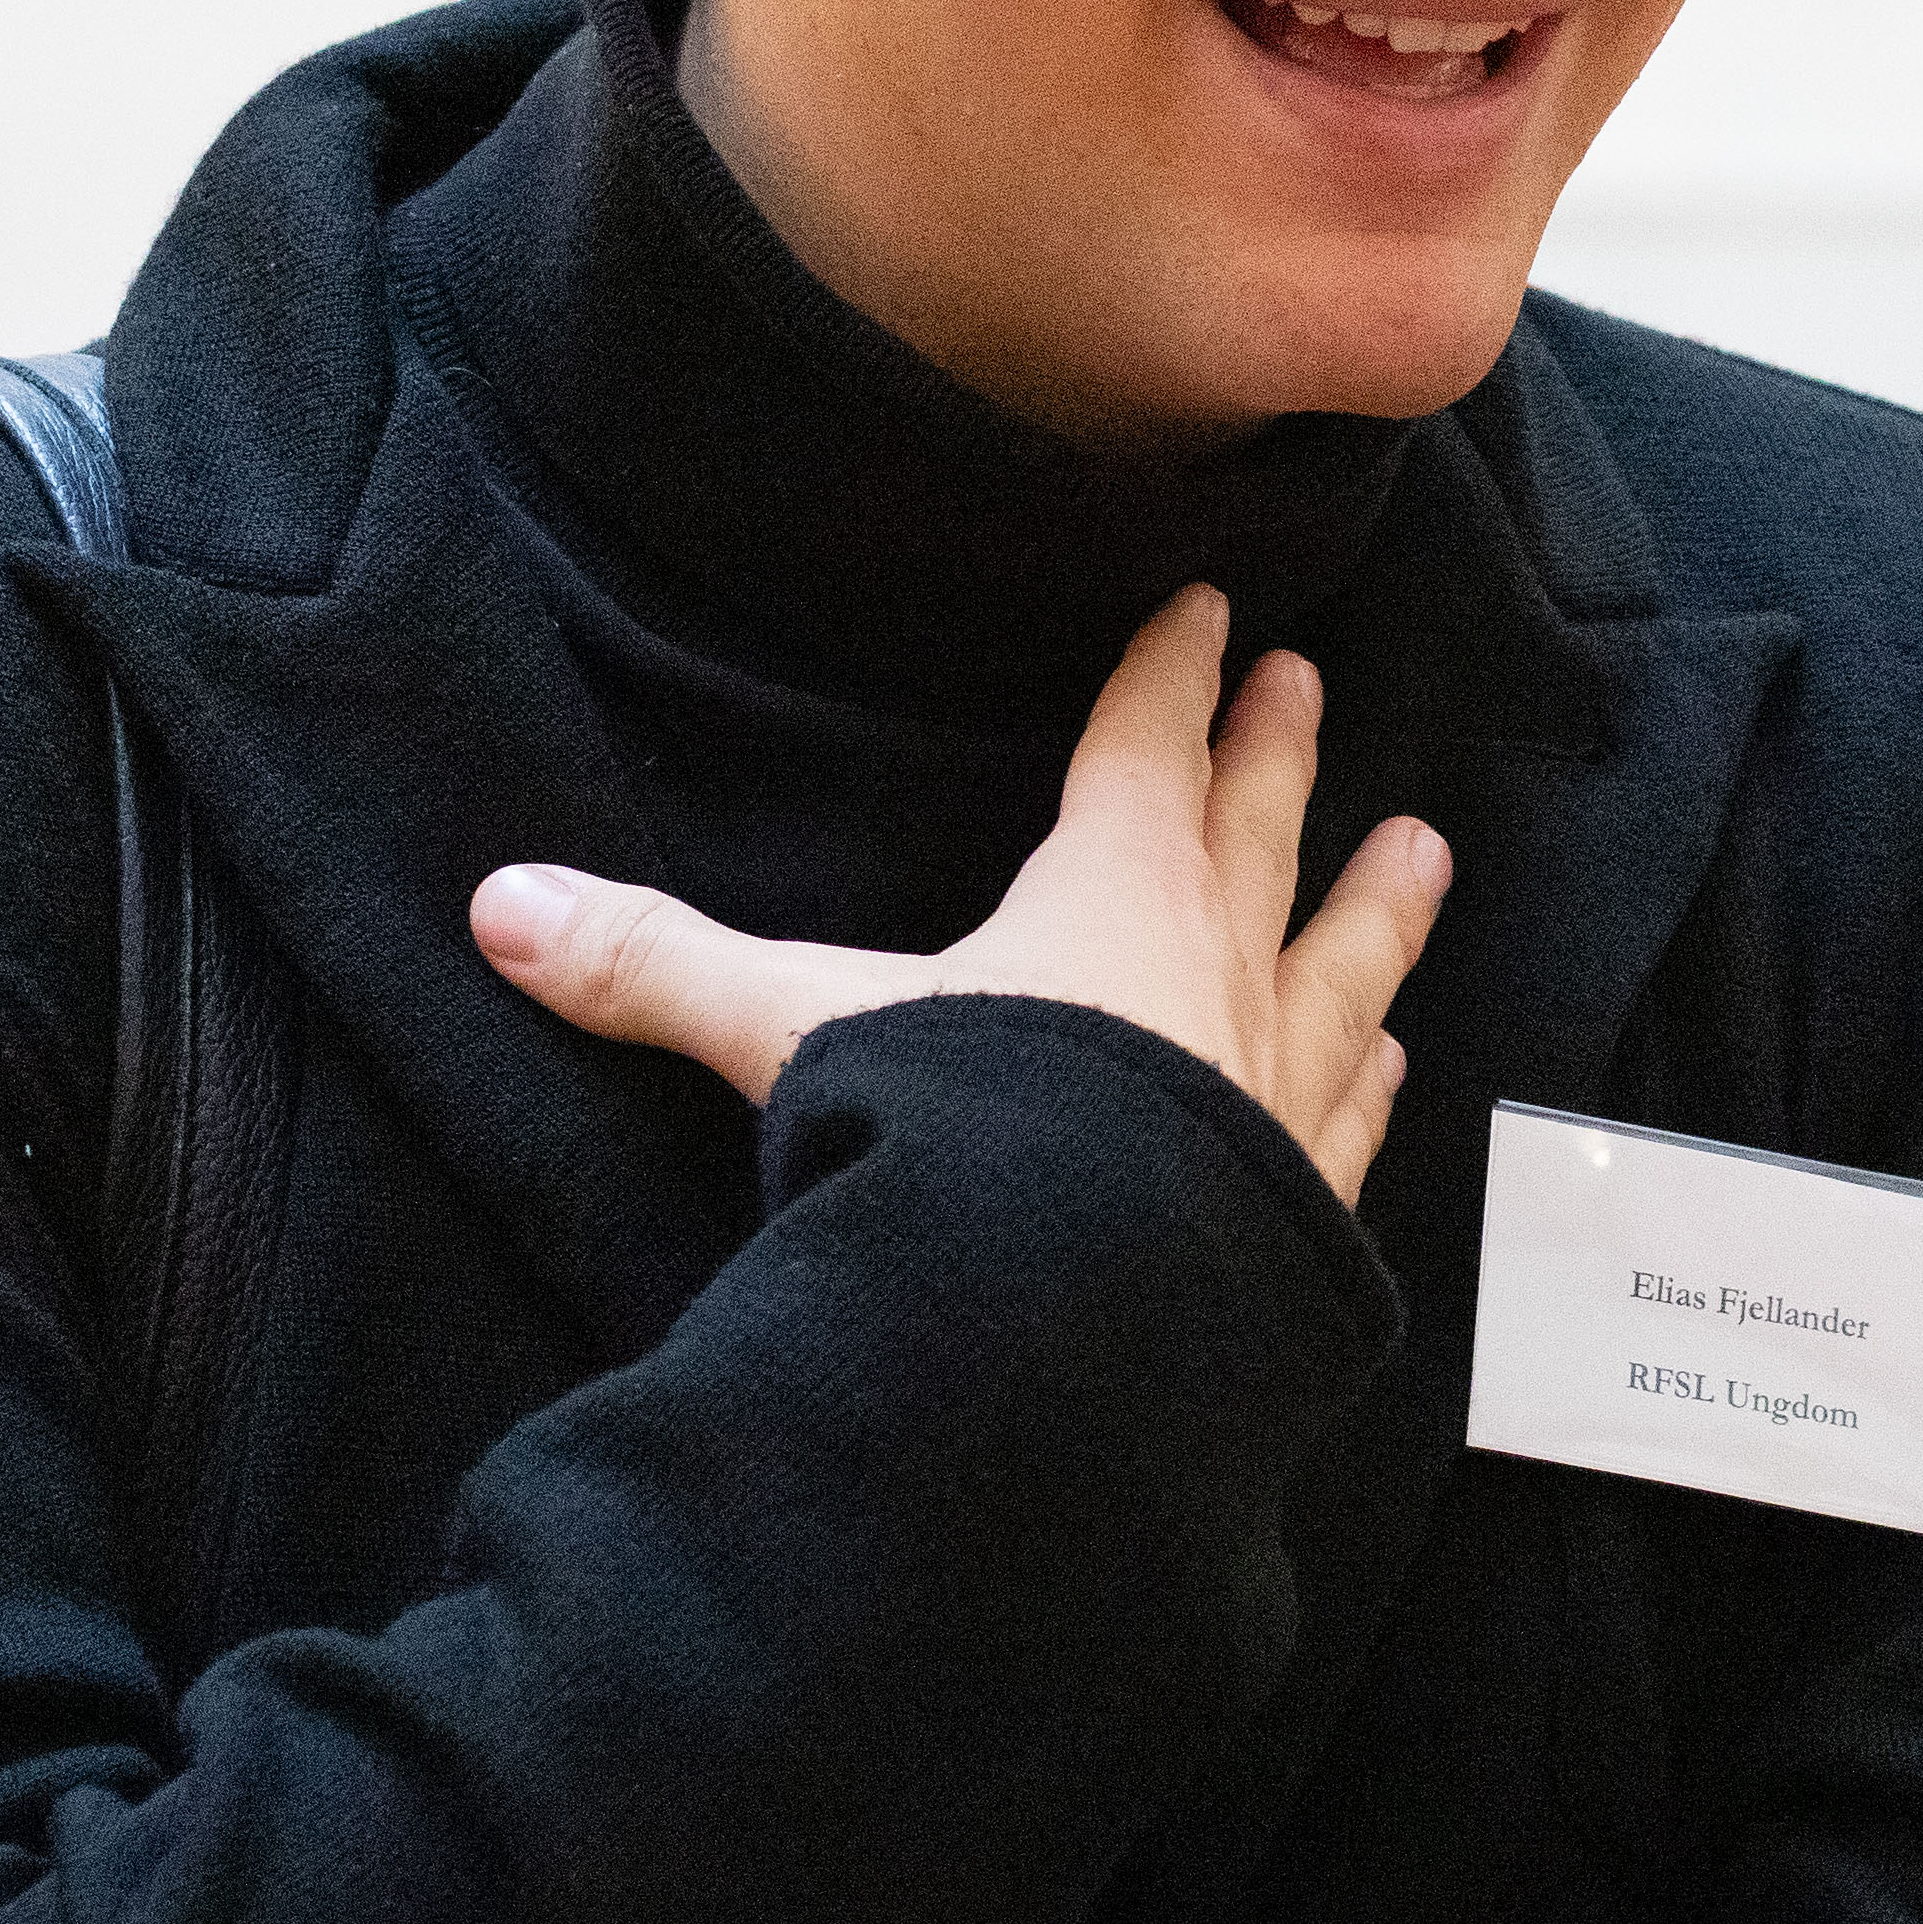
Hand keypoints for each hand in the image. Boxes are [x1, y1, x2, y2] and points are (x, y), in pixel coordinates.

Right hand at [467, 587, 1448, 1202]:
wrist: (1085, 1313)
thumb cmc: (958, 1143)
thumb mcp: (794, 1037)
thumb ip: (656, 969)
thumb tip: (496, 906)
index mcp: (1106, 896)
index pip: (1140, 751)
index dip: (1166, 678)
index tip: (1206, 610)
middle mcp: (1213, 968)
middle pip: (1252, 832)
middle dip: (1274, 753)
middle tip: (1311, 681)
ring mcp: (1276, 1086)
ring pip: (1342, 962)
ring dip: (1376, 903)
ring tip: (1426, 846)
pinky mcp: (1302, 1198)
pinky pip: (1348, 1116)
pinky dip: (1370, 1082)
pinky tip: (1393, 1066)